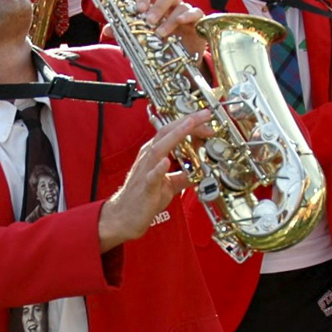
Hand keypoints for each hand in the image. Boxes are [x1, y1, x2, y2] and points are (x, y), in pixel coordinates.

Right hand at [97, 110, 208, 250]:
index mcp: (154, 154)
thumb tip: (200, 170)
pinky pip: (152, 176)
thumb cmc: (143, 198)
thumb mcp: (169, 184)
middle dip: (186, 122)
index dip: (190, 125)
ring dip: (175, 135)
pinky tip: (166, 161)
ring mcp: (145, 171)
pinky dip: (159, 168)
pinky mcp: (145, 187)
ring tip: (189, 125)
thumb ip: (184, 175)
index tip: (207, 123)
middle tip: (204, 115)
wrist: (124, 216)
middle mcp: (149, 158)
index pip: (172, 132)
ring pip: (159, 148)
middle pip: (166, 133)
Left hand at [126, 0, 209, 57]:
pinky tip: (182, 22)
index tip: (138, 9)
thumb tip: (107, 29)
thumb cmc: (158, 44)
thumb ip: (124, 32)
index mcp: (155, 3)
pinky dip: (189, 15)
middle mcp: (171, 4)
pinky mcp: (197, 22)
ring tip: (161, 33)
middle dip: (158, 6)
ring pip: (182, 3)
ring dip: (169, 18)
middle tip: (149, 21)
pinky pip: (196, 12)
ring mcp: (185, 11)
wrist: (178, 62)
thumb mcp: (139, 39)